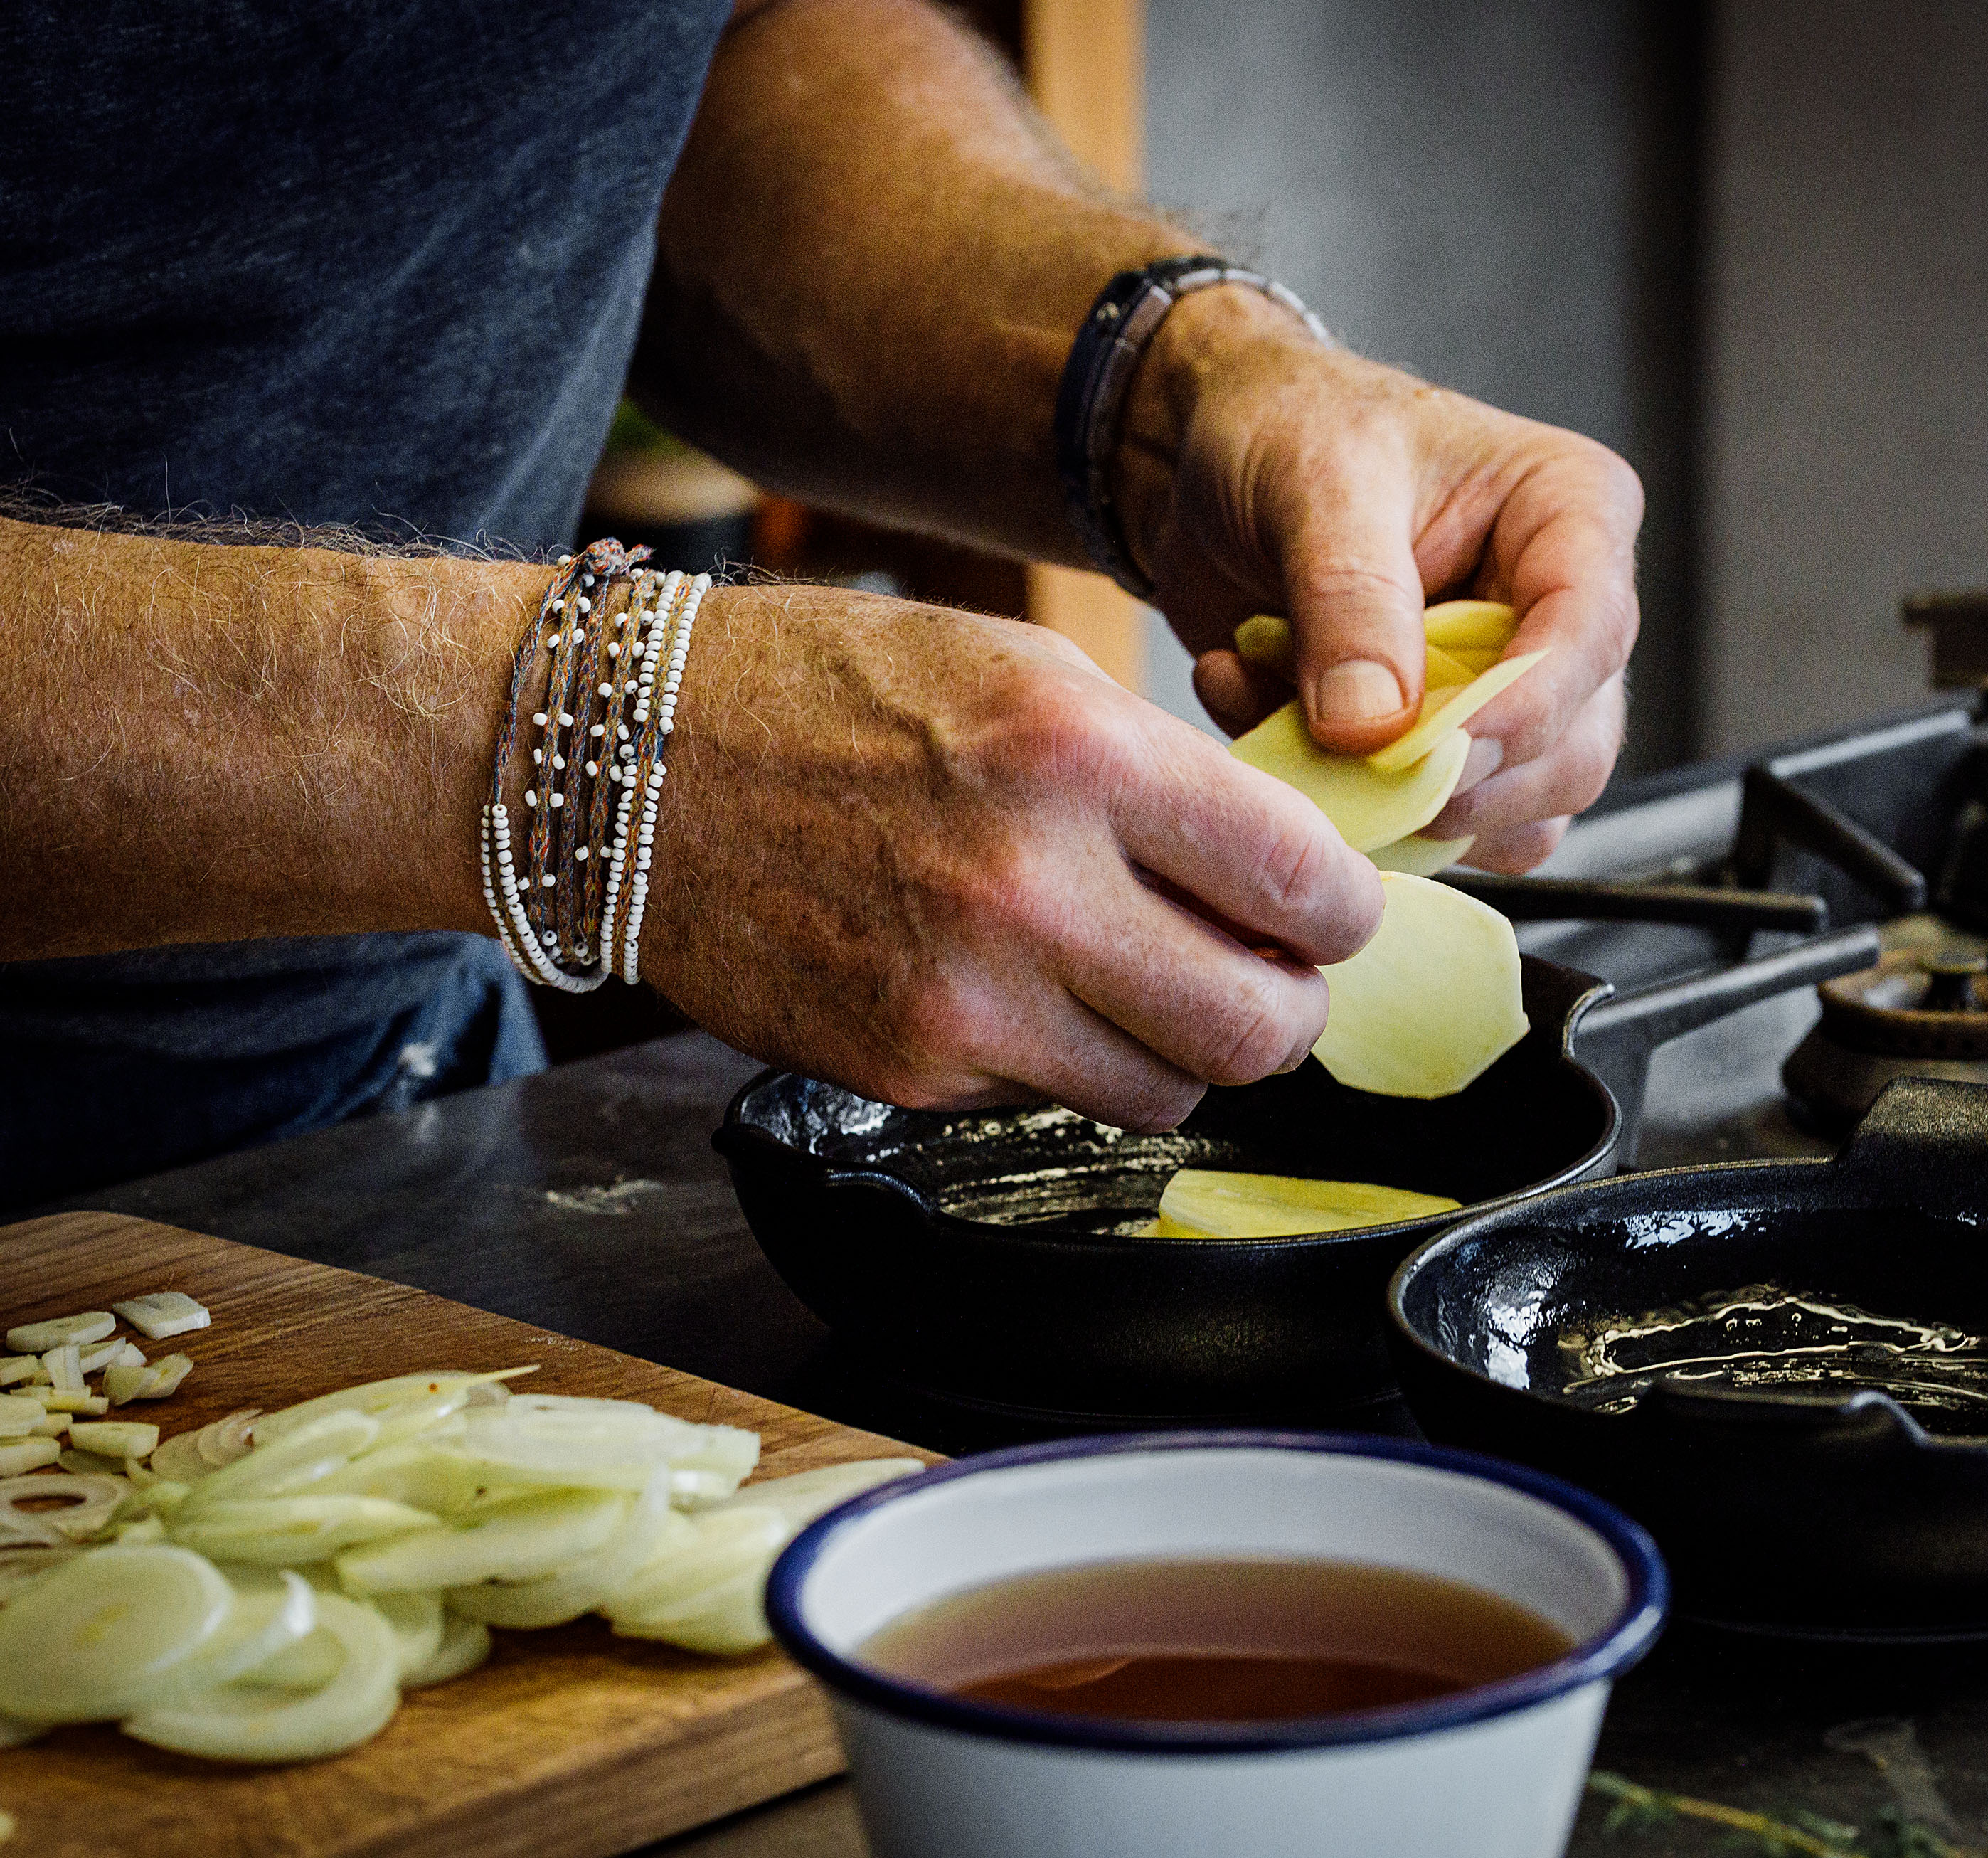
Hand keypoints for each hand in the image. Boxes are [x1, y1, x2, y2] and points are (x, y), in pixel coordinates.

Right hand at [640, 585, 1382, 1129]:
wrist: (627, 762)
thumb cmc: (833, 694)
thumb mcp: (1026, 674)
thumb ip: (1167, 779)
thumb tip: (1284, 874)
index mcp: (1084, 758)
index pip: (1306, 884)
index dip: (1346, 911)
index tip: (1332, 911)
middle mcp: (1035, 889)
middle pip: (1261, 1028)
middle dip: (1289, 1010)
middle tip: (1269, 976)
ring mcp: (967, 999)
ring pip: (1170, 1093)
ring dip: (1183, 1051)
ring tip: (1143, 983)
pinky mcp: (908, 1070)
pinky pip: (1053, 1102)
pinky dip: (1068, 1061)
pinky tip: (1025, 990)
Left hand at [1115, 288, 1641, 872]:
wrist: (1204, 463)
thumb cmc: (1284, 427)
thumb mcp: (1316, 485)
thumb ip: (1351, 606)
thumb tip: (1377, 732)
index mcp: (1571, 515)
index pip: (1589, 636)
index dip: (1525, 711)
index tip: (1439, 753)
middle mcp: (1558, 616)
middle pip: (1572, 752)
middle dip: (1461, 781)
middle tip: (1352, 761)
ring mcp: (1503, 694)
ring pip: (1512, 816)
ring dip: (1394, 801)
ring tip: (1279, 710)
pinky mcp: (1438, 750)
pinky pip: (1426, 826)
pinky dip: (1343, 805)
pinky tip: (1261, 716)